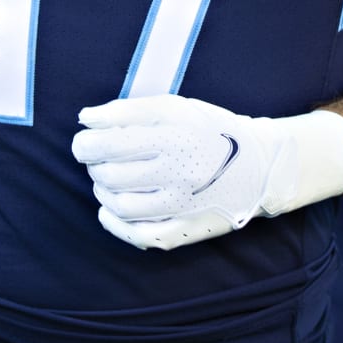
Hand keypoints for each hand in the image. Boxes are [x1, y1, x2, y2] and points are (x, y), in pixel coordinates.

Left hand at [72, 94, 342, 251]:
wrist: (259, 165)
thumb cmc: (210, 129)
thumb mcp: (176, 106)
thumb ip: (129, 109)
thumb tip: (86, 118)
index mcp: (176, 136)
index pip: (110, 143)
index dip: (86, 142)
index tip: (83, 138)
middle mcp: (179, 172)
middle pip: (111, 174)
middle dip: (93, 164)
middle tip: (96, 156)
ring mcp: (182, 205)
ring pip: (120, 205)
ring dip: (102, 190)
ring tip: (106, 178)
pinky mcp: (185, 228)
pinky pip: (137, 235)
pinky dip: (114, 223)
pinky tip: (109, 209)